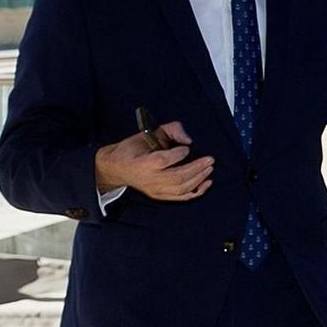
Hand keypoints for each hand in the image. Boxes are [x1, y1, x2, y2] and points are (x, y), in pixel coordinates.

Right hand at [93, 121, 212, 200]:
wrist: (117, 168)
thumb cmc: (132, 149)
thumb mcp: (146, 134)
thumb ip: (169, 130)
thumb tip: (188, 139)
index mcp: (141, 162)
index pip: (162, 160)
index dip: (178, 154)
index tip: (187, 148)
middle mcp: (148, 179)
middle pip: (176, 177)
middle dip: (196, 168)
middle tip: (209, 159)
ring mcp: (154, 189)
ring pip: (180, 188)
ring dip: (199, 178)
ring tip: (209, 168)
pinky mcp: (159, 195)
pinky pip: (181, 197)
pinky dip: (197, 191)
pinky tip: (207, 183)